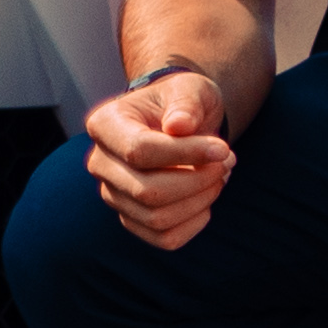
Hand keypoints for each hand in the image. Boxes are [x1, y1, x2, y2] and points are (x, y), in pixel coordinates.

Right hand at [82, 70, 237, 249]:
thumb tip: (178, 126)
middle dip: (198, 181)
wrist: (178, 122)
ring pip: (157, 218)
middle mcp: (100, 163)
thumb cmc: (181, 102)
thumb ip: (186, 102)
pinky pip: (164, 238)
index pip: (138, 151)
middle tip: (226, 161)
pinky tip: (206, 199)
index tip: (223, 148)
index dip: (186, 154)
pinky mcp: (132, 218)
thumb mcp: (189, 89)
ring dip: (200, 201)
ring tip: (219, 175)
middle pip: (147, 191)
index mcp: (105, 124)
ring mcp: (113, 194)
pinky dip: (193, 223)